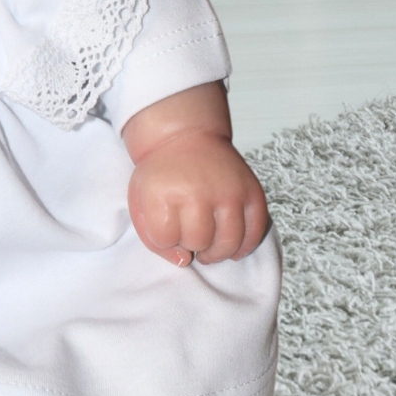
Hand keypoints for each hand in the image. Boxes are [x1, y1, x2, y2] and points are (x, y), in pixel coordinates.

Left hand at [126, 128, 269, 266]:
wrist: (184, 135)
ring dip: (217, 251)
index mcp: (164, 190)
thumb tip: (185, 261)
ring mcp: (228, 191)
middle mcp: (198, 190)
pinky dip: (244, 246)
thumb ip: (153, 238)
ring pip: (229, 243)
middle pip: (199, 242)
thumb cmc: (162, 174)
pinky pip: (255, 232)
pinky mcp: (251, 192)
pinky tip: (232, 245)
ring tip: (208, 245)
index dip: (165, 239)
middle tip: (189, 231)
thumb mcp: (140, 199)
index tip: (166, 225)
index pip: (166, 239)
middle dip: (191, 243)